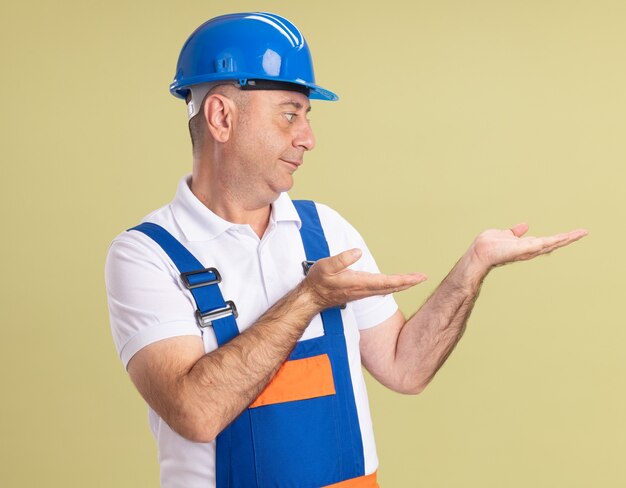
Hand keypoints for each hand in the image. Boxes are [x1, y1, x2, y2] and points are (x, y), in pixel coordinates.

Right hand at [301, 248, 426, 308]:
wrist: (312, 298)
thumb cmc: (318, 282)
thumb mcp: (325, 266)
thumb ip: (341, 259)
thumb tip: (358, 252)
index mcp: (359, 283)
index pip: (387, 282)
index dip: (404, 280)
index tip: (418, 277)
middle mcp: (364, 289)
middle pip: (391, 287)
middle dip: (408, 282)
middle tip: (423, 277)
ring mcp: (363, 292)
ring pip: (388, 289)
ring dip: (402, 284)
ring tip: (415, 278)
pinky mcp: (360, 292)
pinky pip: (382, 289)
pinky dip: (393, 286)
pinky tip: (397, 283)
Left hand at [469, 223, 587, 271]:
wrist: (479, 252)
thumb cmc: (488, 245)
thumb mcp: (504, 234)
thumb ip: (515, 232)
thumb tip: (525, 226)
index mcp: (526, 245)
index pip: (547, 241)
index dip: (559, 238)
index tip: (573, 233)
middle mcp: (529, 249)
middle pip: (553, 243)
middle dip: (568, 238)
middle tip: (584, 232)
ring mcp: (528, 250)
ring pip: (551, 243)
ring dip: (565, 238)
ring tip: (580, 233)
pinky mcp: (524, 249)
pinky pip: (542, 244)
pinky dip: (553, 241)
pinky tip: (564, 237)